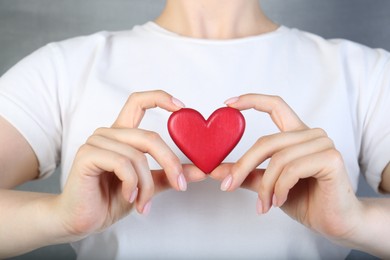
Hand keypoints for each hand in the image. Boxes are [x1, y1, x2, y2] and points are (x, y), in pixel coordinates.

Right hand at [57, 90, 205, 236]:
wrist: (83, 220)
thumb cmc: (111, 199)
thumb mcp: (147, 185)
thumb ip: (170, 175)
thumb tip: (202, 171)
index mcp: (122, 135)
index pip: (138, 102)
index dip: (160, 98)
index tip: (182, 107)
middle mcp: (109, 133)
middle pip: (149, 136)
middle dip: (170, 162)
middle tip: (181, 184)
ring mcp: (96, 142)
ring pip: (138, 155)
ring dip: (147, 185)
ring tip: (144, 203)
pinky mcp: (87, 155)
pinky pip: (123, 163)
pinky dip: (132, 183)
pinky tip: (129, 197)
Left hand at [211, 94, 361, 239]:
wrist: (335, 222)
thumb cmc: (305, 201)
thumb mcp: (268, 185)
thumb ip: (247, 174)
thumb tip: (215, 171)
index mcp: (297, 135)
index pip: (275, 105)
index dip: (252, 100)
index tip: (228, 103)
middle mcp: (311, 135)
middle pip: (267, 141)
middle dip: (243, 165)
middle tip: (228, 185)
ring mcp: (323, 144)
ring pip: (278, 158)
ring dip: (265, 186)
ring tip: (264, 204)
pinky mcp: (331, 158)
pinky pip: (292, 169)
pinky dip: (280, 188)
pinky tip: (279, 200)